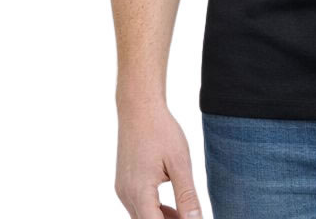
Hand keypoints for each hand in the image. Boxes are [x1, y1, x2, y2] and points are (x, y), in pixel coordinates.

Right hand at [115, 99, 203, 218]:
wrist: (139, 108)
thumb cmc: (160, 130)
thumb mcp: (179, 163)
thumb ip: (187, 195)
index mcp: (139, 192)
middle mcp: (126, 194)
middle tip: (192, 217)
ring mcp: (123, 189)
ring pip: (142, 216)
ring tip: (186, 215)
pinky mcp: (124, 183)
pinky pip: (138, 206)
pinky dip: (154, 210)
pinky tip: (172, 208)